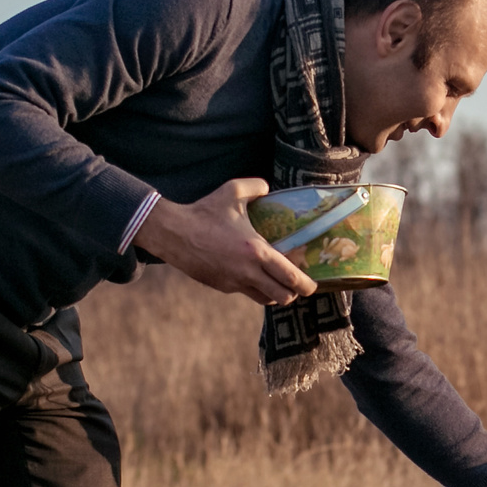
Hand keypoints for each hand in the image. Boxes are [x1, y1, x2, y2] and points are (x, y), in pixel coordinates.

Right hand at [138, 178, 315, 305]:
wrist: (173, 233)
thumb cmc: (203, 212)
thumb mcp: (232, 192)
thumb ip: (255, 187)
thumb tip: (267, 188)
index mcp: (256, 251)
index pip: (290, 277)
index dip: (306, 285)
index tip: (312, 285)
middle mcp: (248, 272)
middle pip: (282, 297)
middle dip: (293, 293)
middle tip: (296, 284)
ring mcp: (234, 283)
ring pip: (264, 299)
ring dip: (274, 294)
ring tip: (276, 281)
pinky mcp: (221, 286)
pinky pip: (245, 292)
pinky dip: (254, 288)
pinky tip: (251, 274)